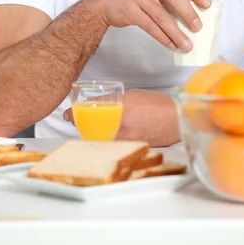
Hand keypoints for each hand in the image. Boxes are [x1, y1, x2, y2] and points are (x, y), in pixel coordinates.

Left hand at [63, 89, 179, 146]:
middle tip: (72, 119)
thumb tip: (98, 104)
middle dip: (79, 125)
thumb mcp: (133, 96)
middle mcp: (123, 127)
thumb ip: (115, 101)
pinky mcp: (130, 148)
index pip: (92, 111)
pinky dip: (104, 142)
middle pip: (91, 129)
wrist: (177, 119)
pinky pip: (111, 147)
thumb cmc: (157, 105)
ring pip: (100, 140)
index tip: (67, 114)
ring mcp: (126, 140)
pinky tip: (102, 137)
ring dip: (90, 134)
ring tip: (86, 127)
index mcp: (122, 110)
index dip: (75, 114)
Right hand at [94, 0, 210, 51]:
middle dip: (188, 14)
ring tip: (186, 45)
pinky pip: (150, 26)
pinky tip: (170, 45)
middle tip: (198, 28)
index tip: (207, 5)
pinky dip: (162, 37)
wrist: (105, 0)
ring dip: (176, 32)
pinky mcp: (130, 11)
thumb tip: (193, 14)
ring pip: (162, 16)